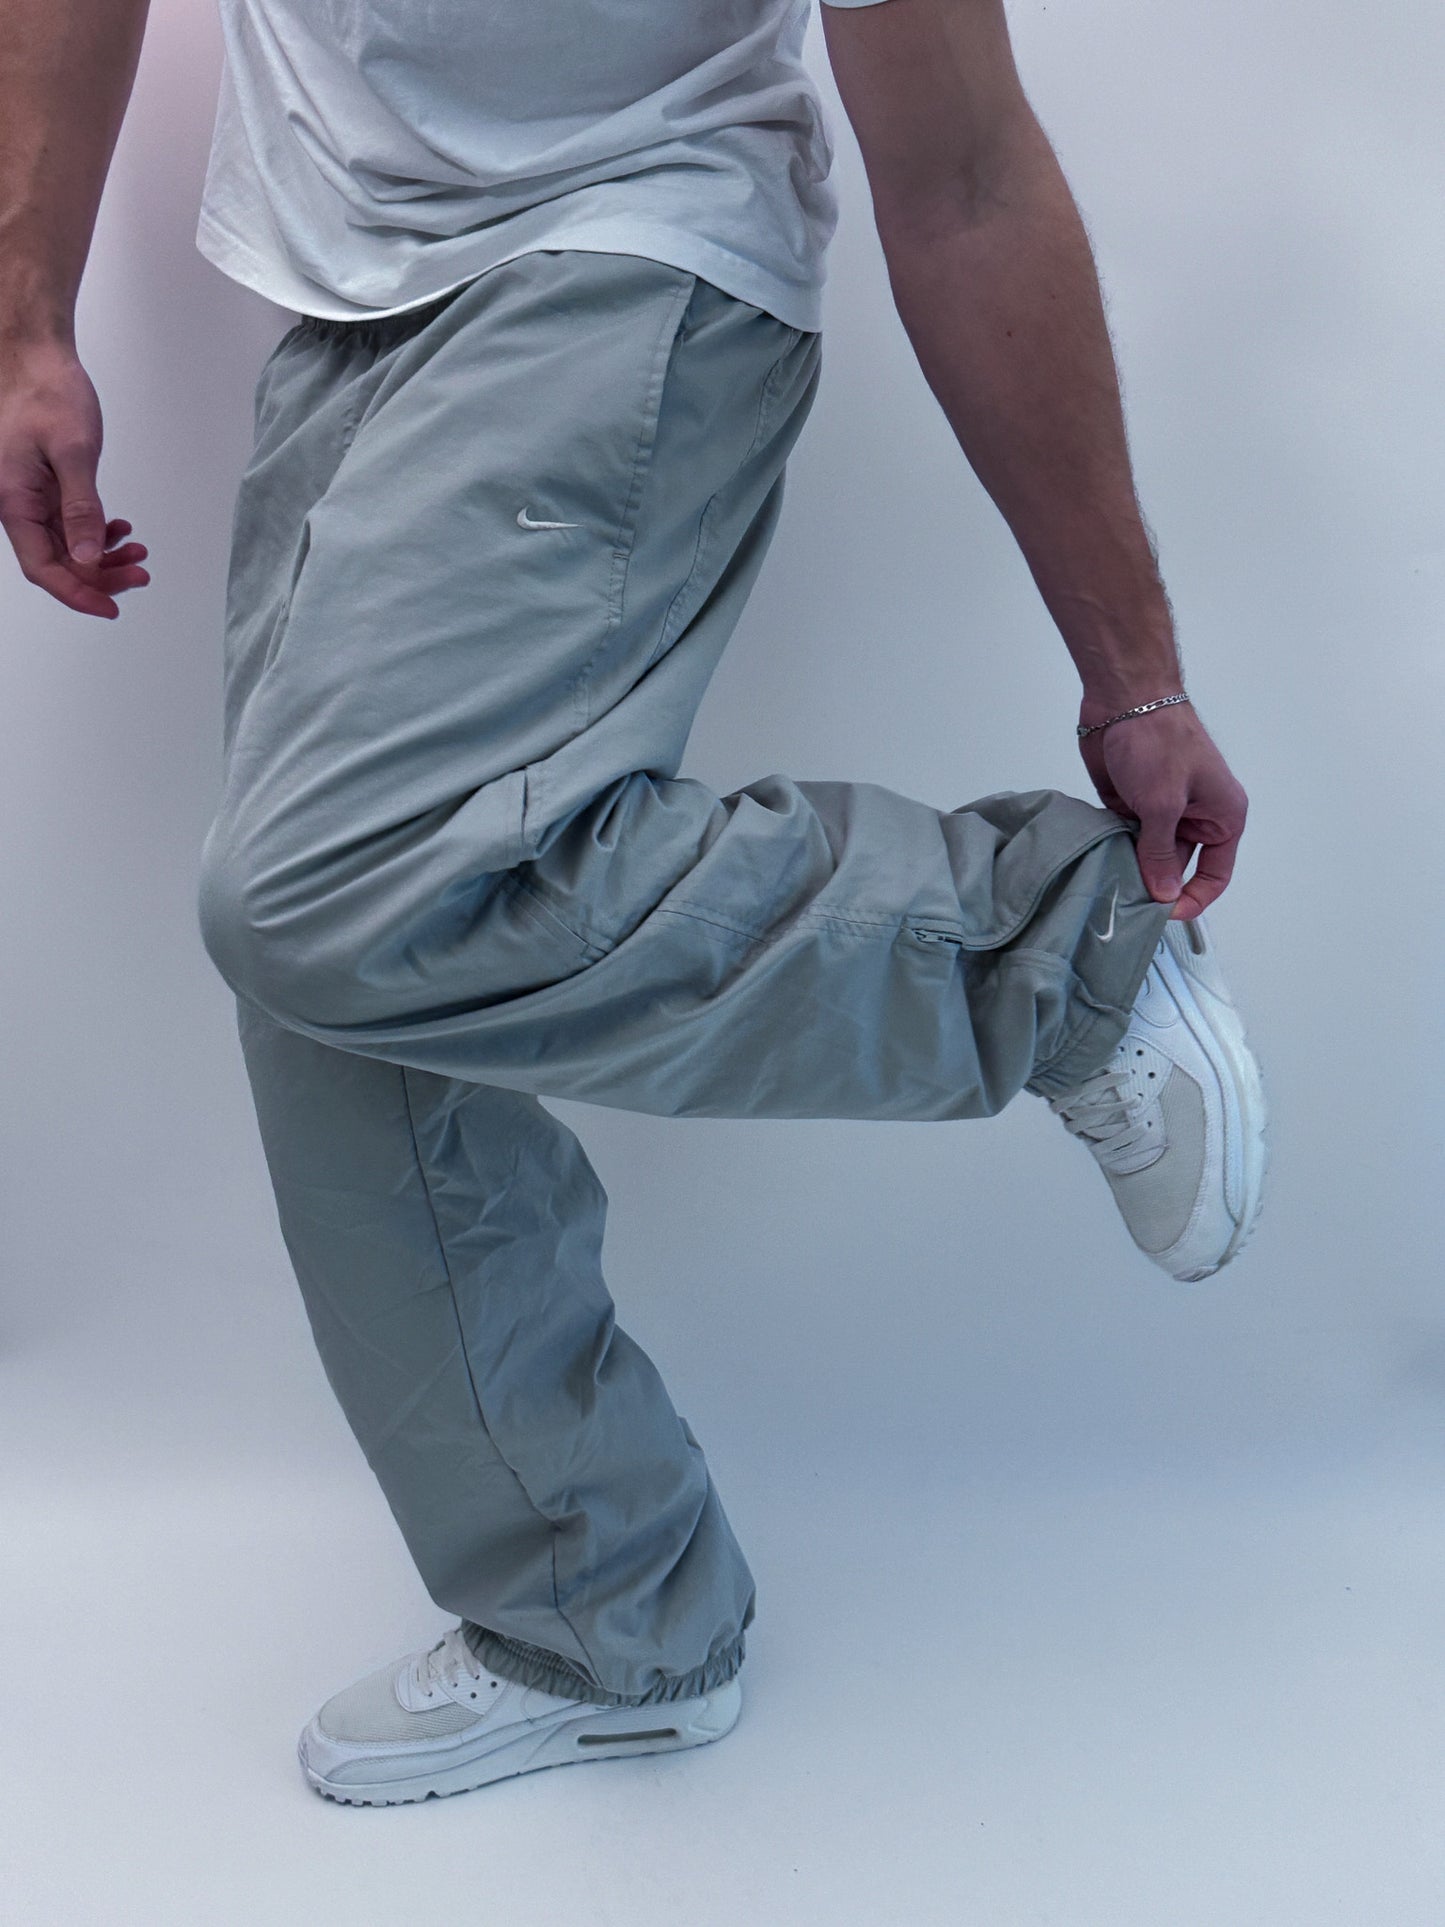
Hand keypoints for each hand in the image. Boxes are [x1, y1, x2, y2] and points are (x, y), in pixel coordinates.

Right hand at [0, 336, 149, 618]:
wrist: (35, 356)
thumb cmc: (47, 393)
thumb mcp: (72, 451)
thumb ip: (81, 507)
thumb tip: (88, 556)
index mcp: (15, 502)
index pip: (43, 568)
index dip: (78, 593)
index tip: (111, 608)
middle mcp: (17, 505)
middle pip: (58, 563)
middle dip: (100, 576)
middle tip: (141, 574)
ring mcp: (31, 497)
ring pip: (66, 546)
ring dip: (103, 556)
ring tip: (138, 552)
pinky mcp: (44, 486)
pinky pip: (68, 524)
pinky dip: (96, 532)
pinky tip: (120, 528)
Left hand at [1076, 693, 1247, 920]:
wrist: (1124, 696)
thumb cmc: (1159, 740)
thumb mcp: (1163, 803)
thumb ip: (1160, 852)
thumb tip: (1163, 894)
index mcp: (1222, 817)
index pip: (1215, 875)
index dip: (1192, 899)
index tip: (1162, 915)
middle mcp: (1195, 818)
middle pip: (1176, 869)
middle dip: (1153, 885)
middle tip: (1123, 903)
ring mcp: (1161, 811)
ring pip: (1147, 856)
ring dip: (1130, 869)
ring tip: (1107, 886)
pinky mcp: (1131, 804)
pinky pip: (1124, 839)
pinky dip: (1113, 850)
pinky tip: (1096, 863)